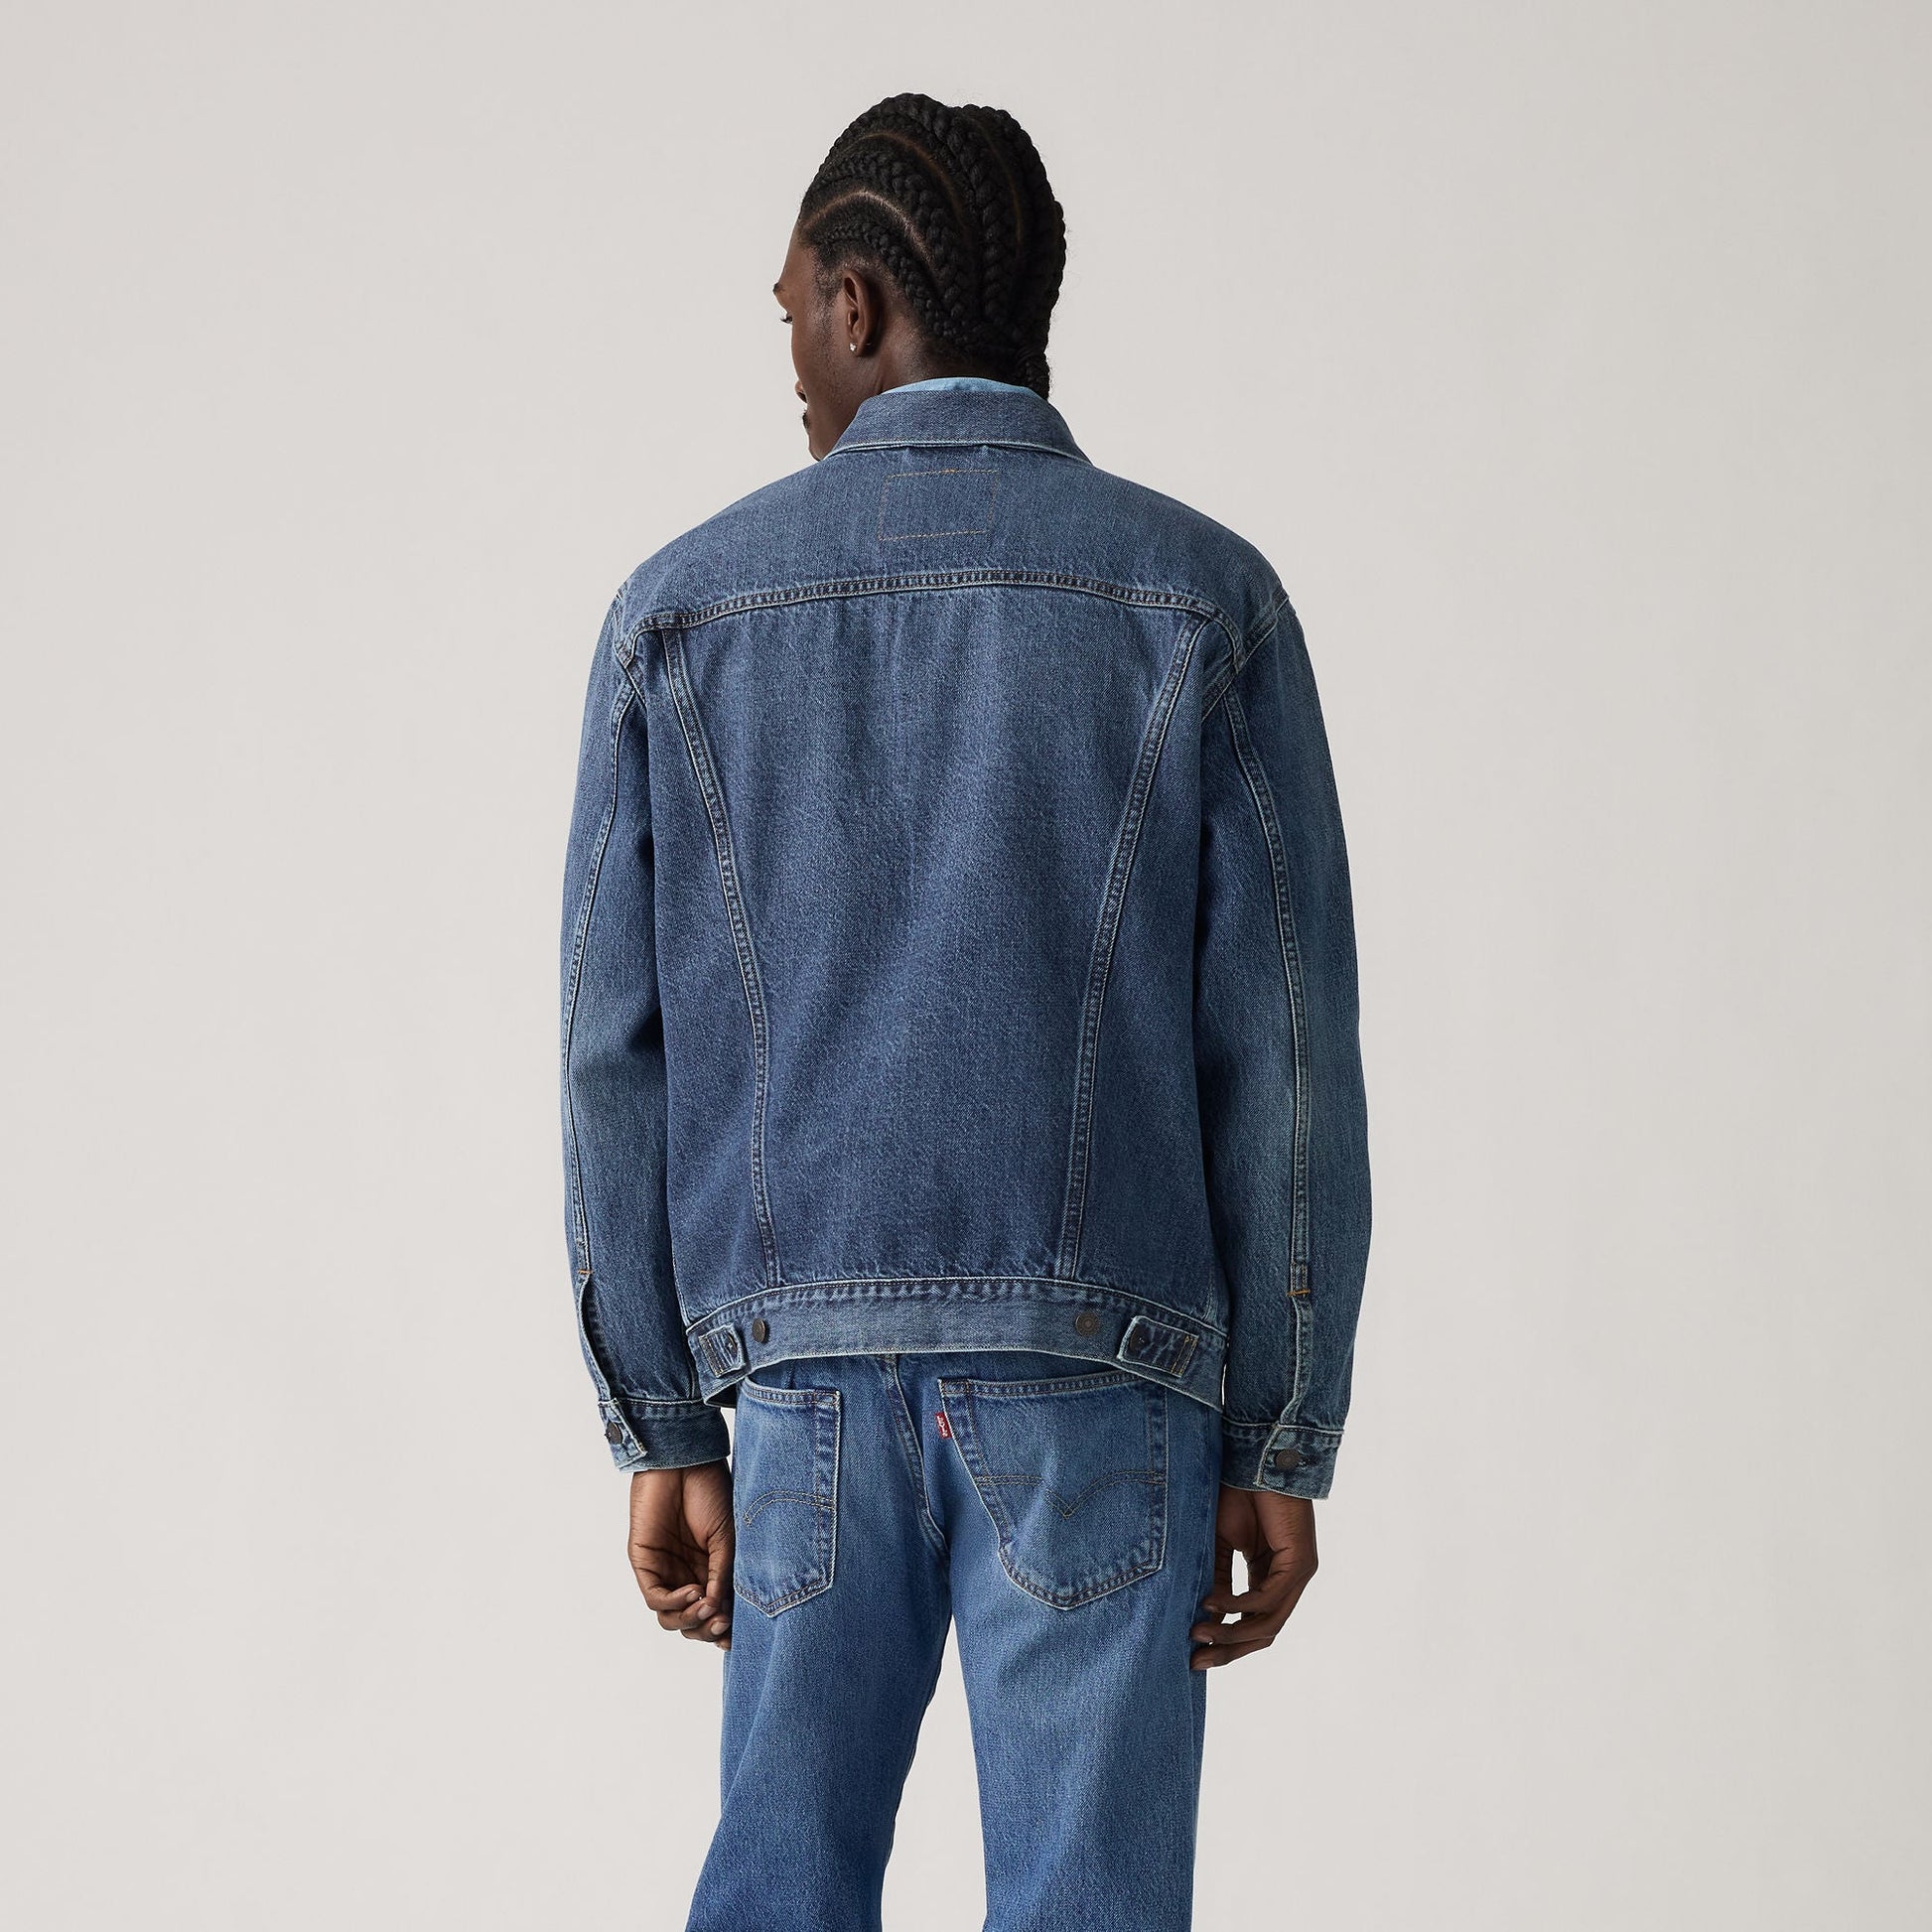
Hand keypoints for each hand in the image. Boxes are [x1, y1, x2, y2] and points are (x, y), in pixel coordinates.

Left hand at [628, 1462, 734, 1649]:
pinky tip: (693, 1591)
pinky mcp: (645, 1563)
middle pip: (691, 1623)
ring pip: (670, 1618)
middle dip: (706, 1629)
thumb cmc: (711, 1493)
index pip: (712, 1613)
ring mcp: (665, 1571)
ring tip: (708, 1606)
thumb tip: (720, 1611)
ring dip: (690, 1619)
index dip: (723, 1629)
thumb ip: (723, 1575)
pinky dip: (674, 1602)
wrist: (687, 1462)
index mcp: (709, 1572)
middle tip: (722, 1623)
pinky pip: (655, 1597)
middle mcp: (686, 1575)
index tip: (736, 1634)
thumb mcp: (727, 1540)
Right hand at [1189, 1484, 1318, 1668]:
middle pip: (1261, 1632)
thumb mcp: (1219, 1543)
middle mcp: (1287, 1580)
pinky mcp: (1300, 1564)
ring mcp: (1297, 1574)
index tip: (1192, 1652)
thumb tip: (1202, 1616)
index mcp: (1268, 1576)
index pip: (1251, 1623)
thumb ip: (1217, 1578)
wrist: (1255, 1459)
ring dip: (1231, 1634)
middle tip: (1195, 1662)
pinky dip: (1239, 1605)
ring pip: (1268, 1622)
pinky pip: (1268, 1598)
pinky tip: (1211, 1603)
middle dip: (1228, 1650)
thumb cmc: (1237, 1494)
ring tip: (1199, 1634)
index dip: (1224, 1641)